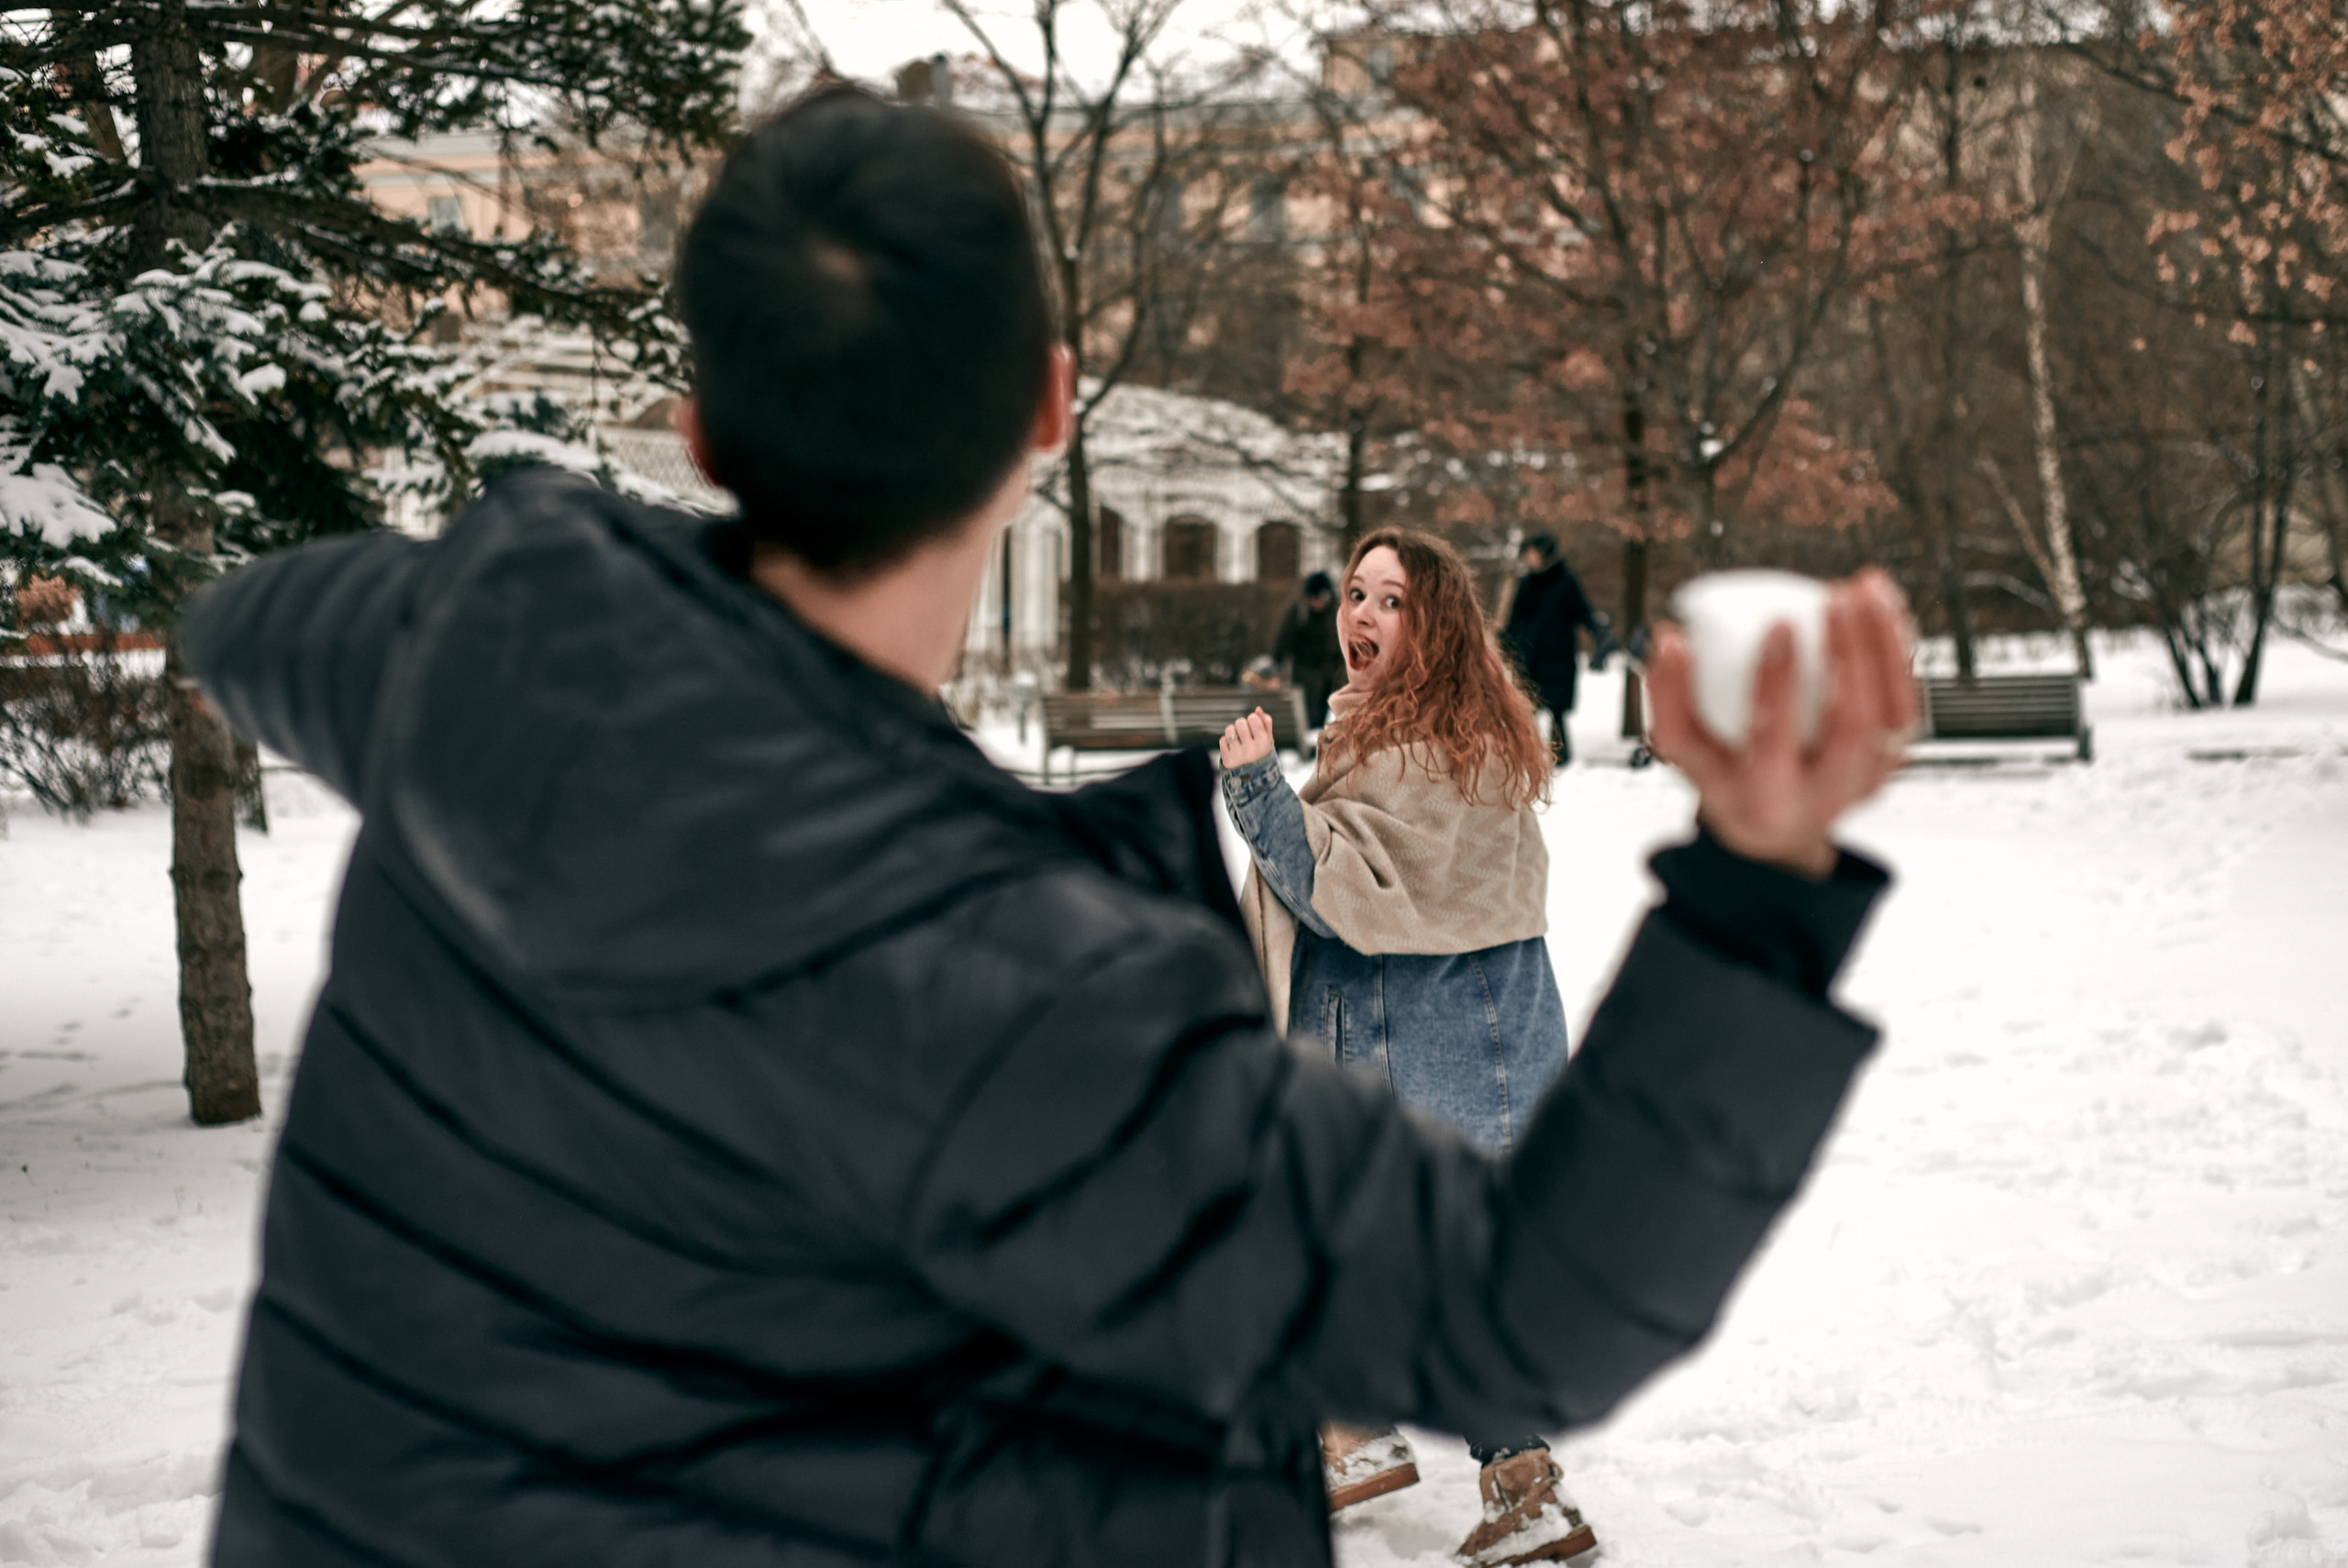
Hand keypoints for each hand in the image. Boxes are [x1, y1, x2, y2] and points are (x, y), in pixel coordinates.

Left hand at [1219, 708, 1276, 769]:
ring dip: (1233, 732)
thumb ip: (1266, 723)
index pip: (1253, 718)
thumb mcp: (1268, 739)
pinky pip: (1222, 740)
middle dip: (1241, 725)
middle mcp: (1252, 750)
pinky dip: (1226, 742)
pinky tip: (1233, 749)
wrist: (1253, 778)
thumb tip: (1258, 709)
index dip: (1252, 719)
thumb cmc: (1261, 754)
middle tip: (1245, 734)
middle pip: (1240, 722)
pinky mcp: (1227, 760)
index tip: (1254, 727)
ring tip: (1238, 740)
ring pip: (1229, 729)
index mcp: (1264, 743)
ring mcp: (1238, 756)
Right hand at [1646, 568, 1915, 878]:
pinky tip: (1881, 609)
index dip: (1774, 682)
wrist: (1777, 831)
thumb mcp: (1690, 754)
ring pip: (1887, 714)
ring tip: (1863, 591)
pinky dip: (1895, 650)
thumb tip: (1667, 641)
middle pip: (1849, 730)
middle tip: (1833, 600)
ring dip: (1880, 645)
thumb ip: (1670, 701)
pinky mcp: (1889, 761)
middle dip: (1847, 658)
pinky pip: (1904, 703)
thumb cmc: (1730, 780)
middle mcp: (1820, 797)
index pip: (1770, 740)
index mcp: (1763, 798)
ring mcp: (1863, 780)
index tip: (1775, 625)